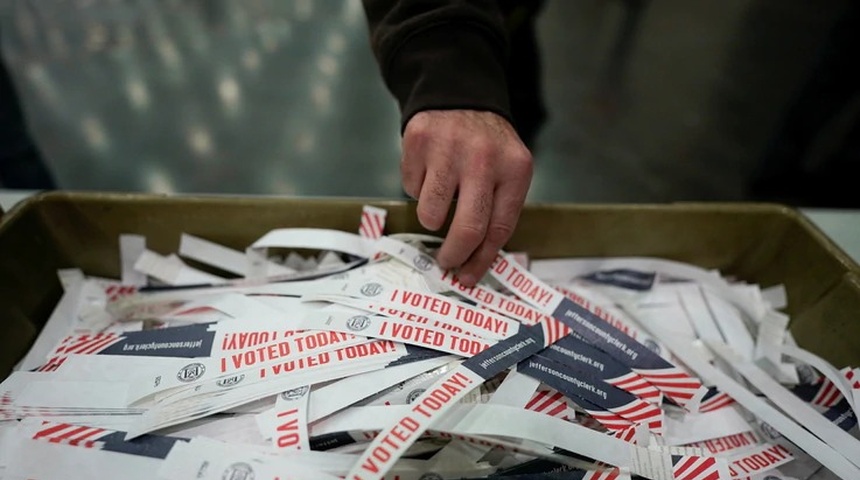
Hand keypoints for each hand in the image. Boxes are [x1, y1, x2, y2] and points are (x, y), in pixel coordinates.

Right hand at [401, 110, 532, 285]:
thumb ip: (496, 211)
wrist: (461, 98)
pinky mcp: (419, 141)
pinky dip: (418, 188)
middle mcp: (484, 158)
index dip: (482, 259)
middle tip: (446, 262)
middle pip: (468, 227)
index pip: (499, 228)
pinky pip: (411, 188)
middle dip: (454, 254)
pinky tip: (430, 171)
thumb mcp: (507, 171)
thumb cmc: (486, 148)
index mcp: (515, 170)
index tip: (468, 277)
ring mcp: (449, 148)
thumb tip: (474, 263)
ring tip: (439, 199)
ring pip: (431, 213)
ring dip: (431, 217)